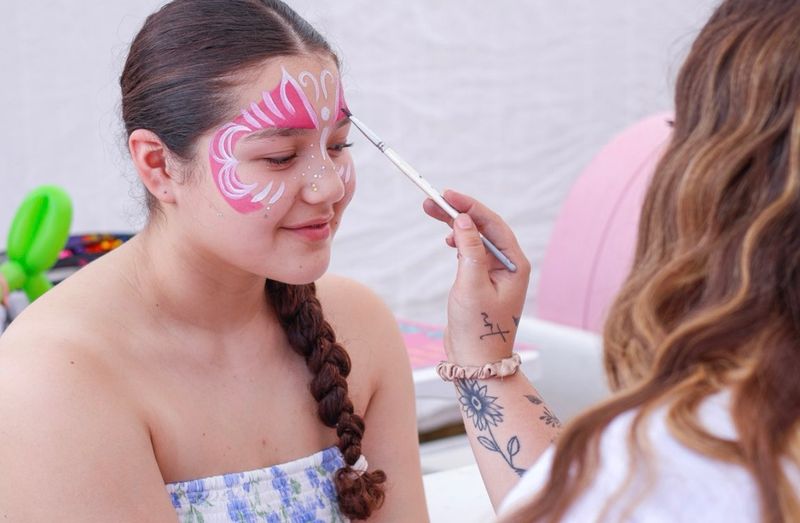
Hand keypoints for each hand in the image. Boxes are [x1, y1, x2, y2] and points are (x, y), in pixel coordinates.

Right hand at [423, 190, 530, 365]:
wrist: (476, 362)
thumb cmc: (478, 330)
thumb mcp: (471, 285)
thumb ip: (468, 250)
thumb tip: (464, 220)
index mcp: (515, 265)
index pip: (493, 225)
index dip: (470, 207)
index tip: (447, 195)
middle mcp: (509, 266)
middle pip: (483, 228)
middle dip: (459, 213)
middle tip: (432, 202)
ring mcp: (496, 274)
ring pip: (475, 238)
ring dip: (456, 225)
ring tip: (433, 213)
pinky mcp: (482, 282)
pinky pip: (472, 252)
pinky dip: (458, 241)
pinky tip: (448, 238)